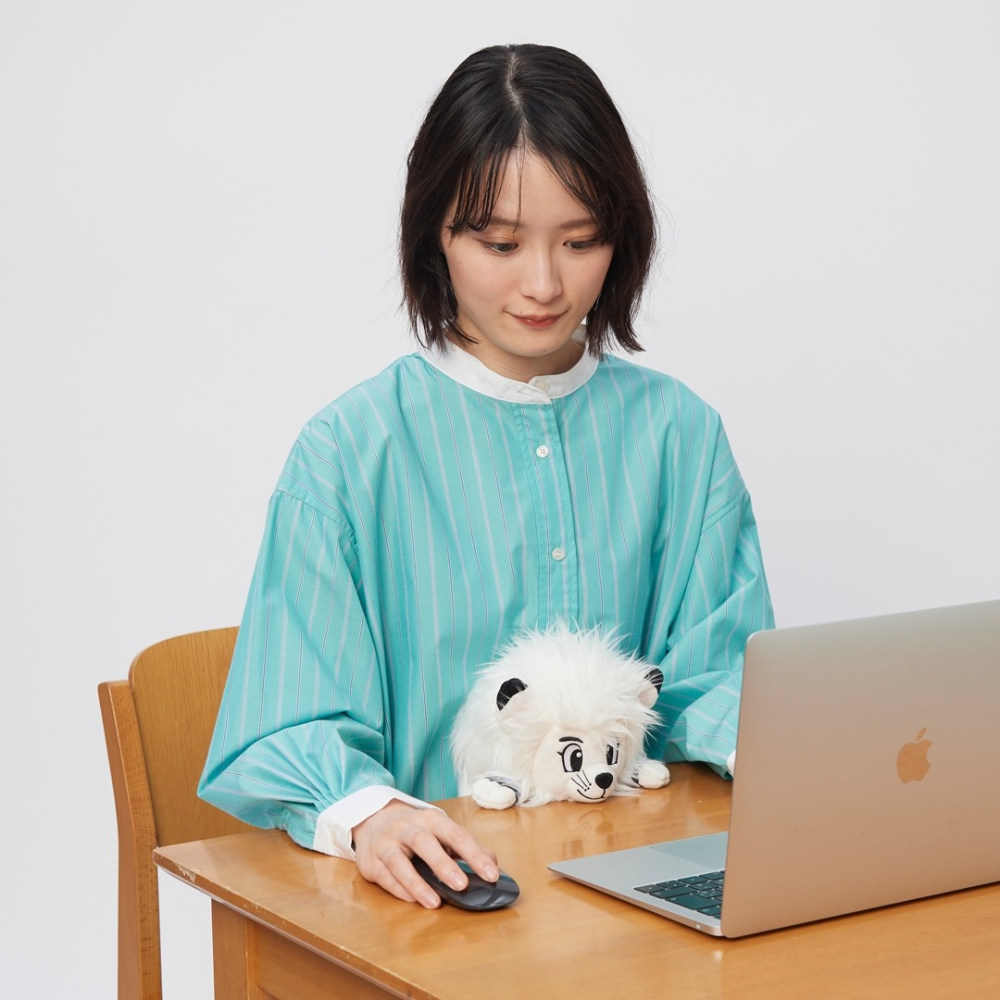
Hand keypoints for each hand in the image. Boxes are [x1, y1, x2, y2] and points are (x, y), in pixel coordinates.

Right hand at [352, 800, 499, 907]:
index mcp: (430, 819)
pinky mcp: (370, 862)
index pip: (455, 834)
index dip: (474, 855)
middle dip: (443, 864)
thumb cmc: (415, 831)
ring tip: (435, 903)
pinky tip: (412, 900)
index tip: (491, 875)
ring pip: (399, 862)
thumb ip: (465, 847)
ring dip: (418, 883)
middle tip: (462, 886)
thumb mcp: (440, 832)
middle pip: (424, 842)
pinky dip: (398, 889)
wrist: (374, 821)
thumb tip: (492, 862)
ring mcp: (386, 844)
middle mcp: (407, 828)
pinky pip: (384, 876)